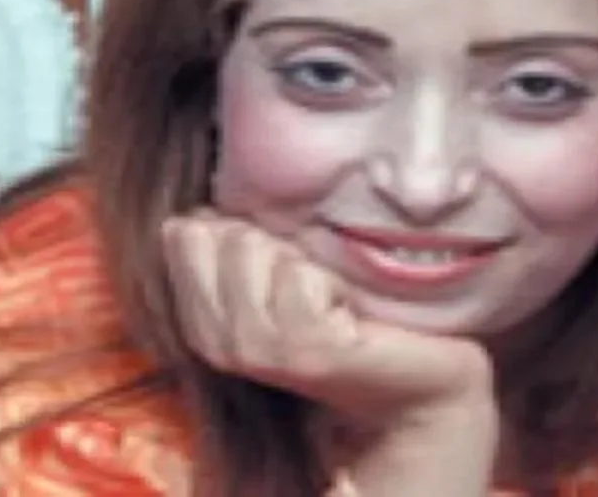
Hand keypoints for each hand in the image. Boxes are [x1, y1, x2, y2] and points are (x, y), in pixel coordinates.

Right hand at [161, 208, 495, 429]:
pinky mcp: (305, 353)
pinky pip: (300, 277)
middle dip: (271, 236)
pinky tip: (349, 304)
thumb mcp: (282, 277)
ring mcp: (259, 350)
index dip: (237, 222)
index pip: (182, 235)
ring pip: (252, 250)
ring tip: (332, 291)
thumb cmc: (353, 317)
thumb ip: (235, 250)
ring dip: (303, 256)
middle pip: (216, 236)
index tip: (281, 251)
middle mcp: (220, 342)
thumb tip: (197, 215)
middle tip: (314, 277)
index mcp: (204, 321)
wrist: (415, 382)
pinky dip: (331, 277)